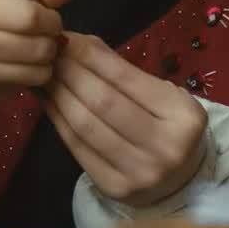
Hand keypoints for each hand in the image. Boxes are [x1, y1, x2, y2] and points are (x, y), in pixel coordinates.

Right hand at [0, 0, 72, 122]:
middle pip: (35, 46)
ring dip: (42, 65)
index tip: (51, 21)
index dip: (51, 19)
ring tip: (31, 57)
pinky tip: (6, 73)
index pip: (29, 15)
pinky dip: (20, 81)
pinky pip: (15, 90)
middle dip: (51, 44)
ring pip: (32, 73)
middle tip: (45, 41)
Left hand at [44, 32, 208, 206]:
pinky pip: (77, 147)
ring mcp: (139, 172)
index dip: (90, 56)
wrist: (180, 181)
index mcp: (183, 116)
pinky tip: (48, 100)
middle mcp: (165, 148)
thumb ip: (123, 70)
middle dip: (70, 72)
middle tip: (49, 54)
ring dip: (58, 94)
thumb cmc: (169, 127)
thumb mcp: (162, 93)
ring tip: (44, 75)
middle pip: (102, 102)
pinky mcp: (114, 188)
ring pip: (85, 125)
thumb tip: (77, 43)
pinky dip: (58, 119)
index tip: (66, 39)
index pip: (125, 77)